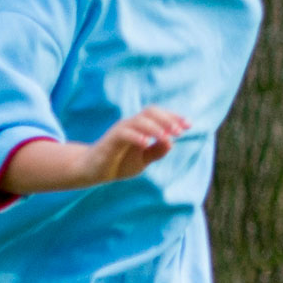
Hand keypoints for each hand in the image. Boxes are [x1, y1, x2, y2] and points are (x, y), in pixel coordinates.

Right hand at [74, 107, 192, 185]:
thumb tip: (171, 143)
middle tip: (179, 131)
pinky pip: (124, 133)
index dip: (174, 117)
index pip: (158, 115)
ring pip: (139, 120)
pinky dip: (136, 136)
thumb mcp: (143, 160)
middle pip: (150, 111)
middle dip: (167, 119)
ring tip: (166, 137)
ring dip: (155, 127)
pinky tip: (145, 143)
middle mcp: (131, 124)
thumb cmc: (119, 163)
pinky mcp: (110, 140)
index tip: (189, 125)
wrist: (94, 171)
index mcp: (140, 127)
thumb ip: (157, 151)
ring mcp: (120, 130)